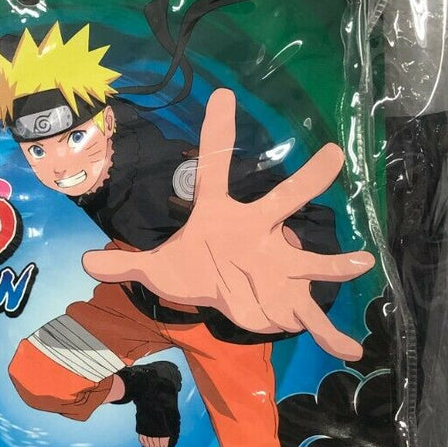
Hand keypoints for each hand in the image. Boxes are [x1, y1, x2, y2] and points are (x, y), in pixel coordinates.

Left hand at [81, 89, 374, 360]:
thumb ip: (125, 262)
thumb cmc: (196, 268)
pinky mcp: (287, 299)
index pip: (214, 168)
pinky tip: (350, 350)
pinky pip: (312, 317)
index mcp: (222, 215)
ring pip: (309, 260)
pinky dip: (330, 335)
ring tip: (362, 261)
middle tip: (332, 155)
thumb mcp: (158, 268)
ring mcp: (278, 265)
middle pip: (282, 201)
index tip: (221, 96)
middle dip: (307, 180)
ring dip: (334, 263)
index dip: (216, 133)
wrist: (224, 293)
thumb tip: (86, 259)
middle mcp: (258, 232)